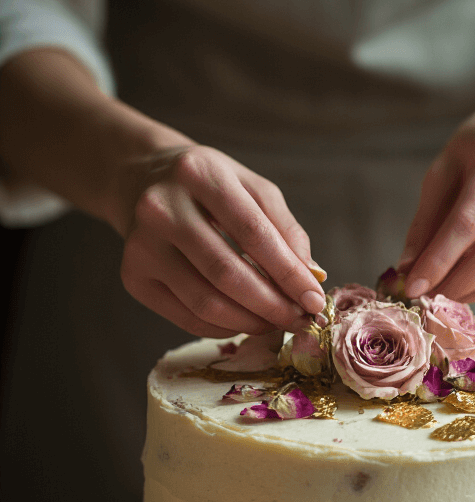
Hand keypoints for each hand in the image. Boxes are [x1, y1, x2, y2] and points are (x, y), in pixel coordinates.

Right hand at [120, 145, 324, 336]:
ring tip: (276, 323)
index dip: (289, 273)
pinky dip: (223, 327)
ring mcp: (141, 245)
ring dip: (250, 322)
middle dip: (272, 305)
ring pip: (205, 302)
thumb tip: (311, 278)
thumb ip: (285, 228)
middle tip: (300, 320)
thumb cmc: (207, 187)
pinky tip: (245, 322)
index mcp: (199, 174)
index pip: (253, 233)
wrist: (141, 181)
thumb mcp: (251, 188)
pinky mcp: (132, 276)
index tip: (315, 299)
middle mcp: (161, 208)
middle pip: (226, 273)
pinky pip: (185, 317)